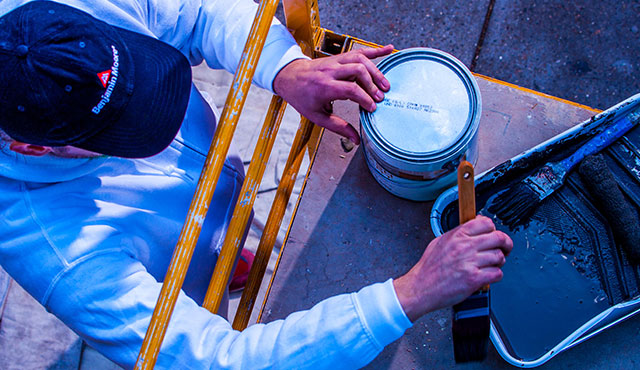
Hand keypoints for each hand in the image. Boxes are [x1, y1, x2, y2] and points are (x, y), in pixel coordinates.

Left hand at [273, 45, 393, 144]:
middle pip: (358, 71)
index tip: (372, 108)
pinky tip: (388, 50)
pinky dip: (375, 51)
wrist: (289, 76)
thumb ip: (338, 127)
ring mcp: (335, 61)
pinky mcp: (340, 57)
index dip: (365, 98)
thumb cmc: (301, 96)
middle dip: (372, 84)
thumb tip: (355, 139)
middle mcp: (331, 71)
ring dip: (375, 71)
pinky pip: (359, 51)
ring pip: (360, 59)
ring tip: (385, 84)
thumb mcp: (316, 116)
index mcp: (324, 86)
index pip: (350, 89)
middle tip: (380, 97)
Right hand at [393, 216, 512, 321]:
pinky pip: (497, 274)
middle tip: (505, 249)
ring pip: (499, 257)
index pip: (486, 223)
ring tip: (491, 266)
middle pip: (498, 238)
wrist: (420, 287)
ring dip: (499, 263)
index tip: (494, 235)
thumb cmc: (429, 268)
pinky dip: (495, 276)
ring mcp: (470, 263)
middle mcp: (465, 247)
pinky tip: (487, 276)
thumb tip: (476, 224)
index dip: (494, 229)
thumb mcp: (440, 242)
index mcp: (457, 235)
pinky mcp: (474, 279)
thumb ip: (458, 233)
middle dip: (506, 244)